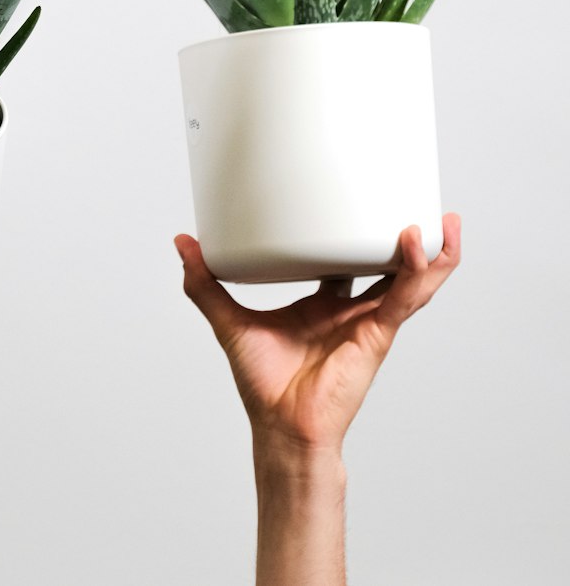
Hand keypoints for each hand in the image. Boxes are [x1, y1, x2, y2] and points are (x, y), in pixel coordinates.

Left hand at [175, 214, 460, 453]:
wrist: (280, 425)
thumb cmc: (263, 383)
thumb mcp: (229, 319)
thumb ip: (204, 283)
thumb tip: (183, 244)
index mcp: (325, 305)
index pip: (347, 261)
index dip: (357, 235)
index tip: (360, 203)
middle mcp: (352, 311)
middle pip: (391, 267)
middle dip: (412, 241)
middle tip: (424, 207)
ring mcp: (369, 322)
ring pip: (411, 281)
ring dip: (432, 253)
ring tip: (444, 221)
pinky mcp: (377, 335)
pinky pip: (403, 298)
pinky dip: (416, 272)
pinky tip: (419, 243)